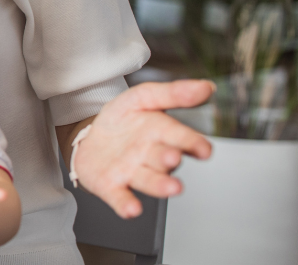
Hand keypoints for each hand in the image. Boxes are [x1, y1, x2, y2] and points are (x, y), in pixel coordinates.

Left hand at [73, 80, 214, 217]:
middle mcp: (150, 156)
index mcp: (161, 133)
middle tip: (172, 157)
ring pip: (148, 181)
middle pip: (163, 160)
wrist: (90, 136)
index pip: (180, 138)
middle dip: (168, 159)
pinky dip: (126, 204)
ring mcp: (132, 172)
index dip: (192, 143)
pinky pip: (120, 197)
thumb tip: (207, 87)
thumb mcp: (141, 98)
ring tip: (171, 187)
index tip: (204, 149)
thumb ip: (172, 93)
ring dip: (159, 185)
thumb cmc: (123, 120)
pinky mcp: (112, 186)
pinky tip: (132, 209)